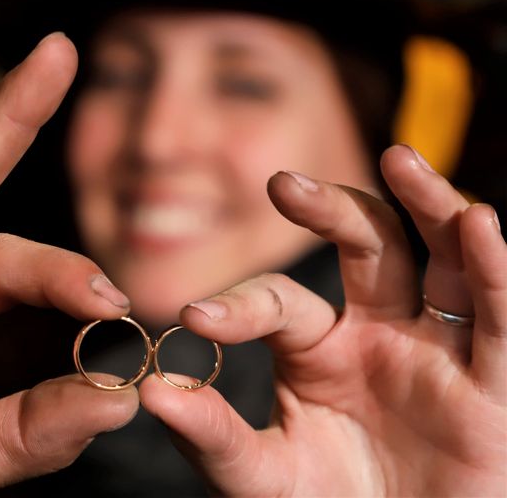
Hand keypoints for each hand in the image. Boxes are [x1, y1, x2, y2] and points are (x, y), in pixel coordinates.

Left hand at [140, 145, 506, 496]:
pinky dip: (491, 269)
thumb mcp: (259, 479)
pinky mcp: (489, 385)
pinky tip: (478, 224)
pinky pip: (495, 319)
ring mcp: (435, 351)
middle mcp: (376, 331)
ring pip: (437, 260)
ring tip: (399, 159)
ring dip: (427, 205)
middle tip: (283, 183)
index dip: (239, 306)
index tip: (195, 318)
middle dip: (329, 207)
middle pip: (365, 245)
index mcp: (314, 346)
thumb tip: (151, 391)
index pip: (278, 302)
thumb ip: (212, 437)